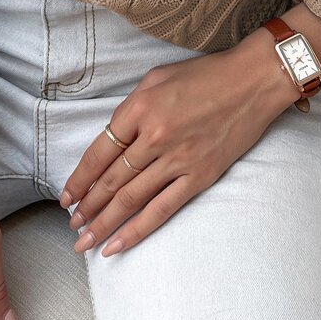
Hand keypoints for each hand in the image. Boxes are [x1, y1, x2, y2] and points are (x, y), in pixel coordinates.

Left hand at [58, 22, 308, 258]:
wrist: (253, 81)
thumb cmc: (206, 74)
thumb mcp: (157, 77)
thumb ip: (132, 108)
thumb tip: (114, 137)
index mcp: (139, 108)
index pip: (99, 152)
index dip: (80, 178)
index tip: (67, 196)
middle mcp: (154, 136)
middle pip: (111, 180)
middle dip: (87, 207)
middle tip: (71, 225)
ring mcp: (177, 159)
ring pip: (130, 200)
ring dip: (103, 223)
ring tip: (83, 241)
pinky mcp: (199, 176)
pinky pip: (161, 210)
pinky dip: (136, 231)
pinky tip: (116, 246)